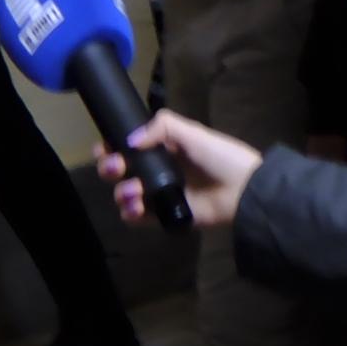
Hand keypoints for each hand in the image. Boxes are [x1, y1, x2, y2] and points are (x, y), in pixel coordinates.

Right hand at [97, 108, 259, 231]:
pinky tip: (137, 208)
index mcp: (164, 147)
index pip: (128, 146)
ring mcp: (158, 194)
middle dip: (110, 168)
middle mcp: (157, 170)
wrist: (241, 190)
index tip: (104, 148)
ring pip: (124, 194)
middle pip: (119, 170)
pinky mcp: (162, 216)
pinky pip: (136, 218)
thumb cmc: (220, 157)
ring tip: (135, 192)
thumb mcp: (194, 133)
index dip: (112, 147)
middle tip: (117, 167)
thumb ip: (163, 126)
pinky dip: (130, 213)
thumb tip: (130, 140)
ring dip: (122, 192)